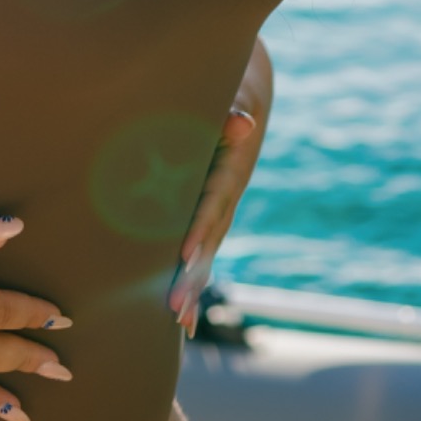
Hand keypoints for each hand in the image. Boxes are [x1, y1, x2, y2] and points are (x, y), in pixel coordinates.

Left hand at [168, 37, 273, 335]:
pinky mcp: (210, 217)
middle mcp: (228, 199)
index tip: (183, 255)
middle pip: (210, 242)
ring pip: (206, 255)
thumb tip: (241, 122)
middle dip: (192, 276)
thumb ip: (230, 114)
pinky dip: (192, 283)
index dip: (198, 230)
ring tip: (178, 323)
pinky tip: (181, 318)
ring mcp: (221, 211)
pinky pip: (201, 254)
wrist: (245, 102)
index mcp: (229, 173)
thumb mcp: (230, 99)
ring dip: (192, 288)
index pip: (212, 206)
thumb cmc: (228, 97)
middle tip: (175, 309)